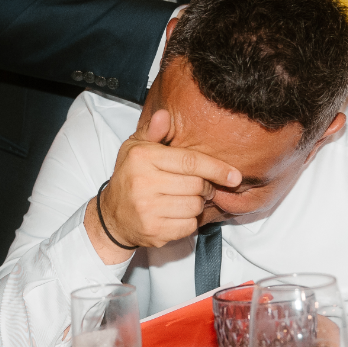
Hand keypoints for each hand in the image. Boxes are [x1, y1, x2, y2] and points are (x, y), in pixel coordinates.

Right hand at [96, 108, 241, 251]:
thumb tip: (164, 115)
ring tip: (184, 199)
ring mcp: (148, 210)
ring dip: (197, 204)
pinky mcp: (154, 231)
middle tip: (200, 186)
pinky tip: (177, 214)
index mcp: (142, 158)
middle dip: (205, 187)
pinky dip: (189, 221)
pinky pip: (189, 226)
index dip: (216, 169)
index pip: (190, 162)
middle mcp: (143, 183)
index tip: (235, 176)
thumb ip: (153, 131)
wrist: (112, 216)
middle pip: (197, 185)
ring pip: (196, 206)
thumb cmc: (131, 176)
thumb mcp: (136, 148)